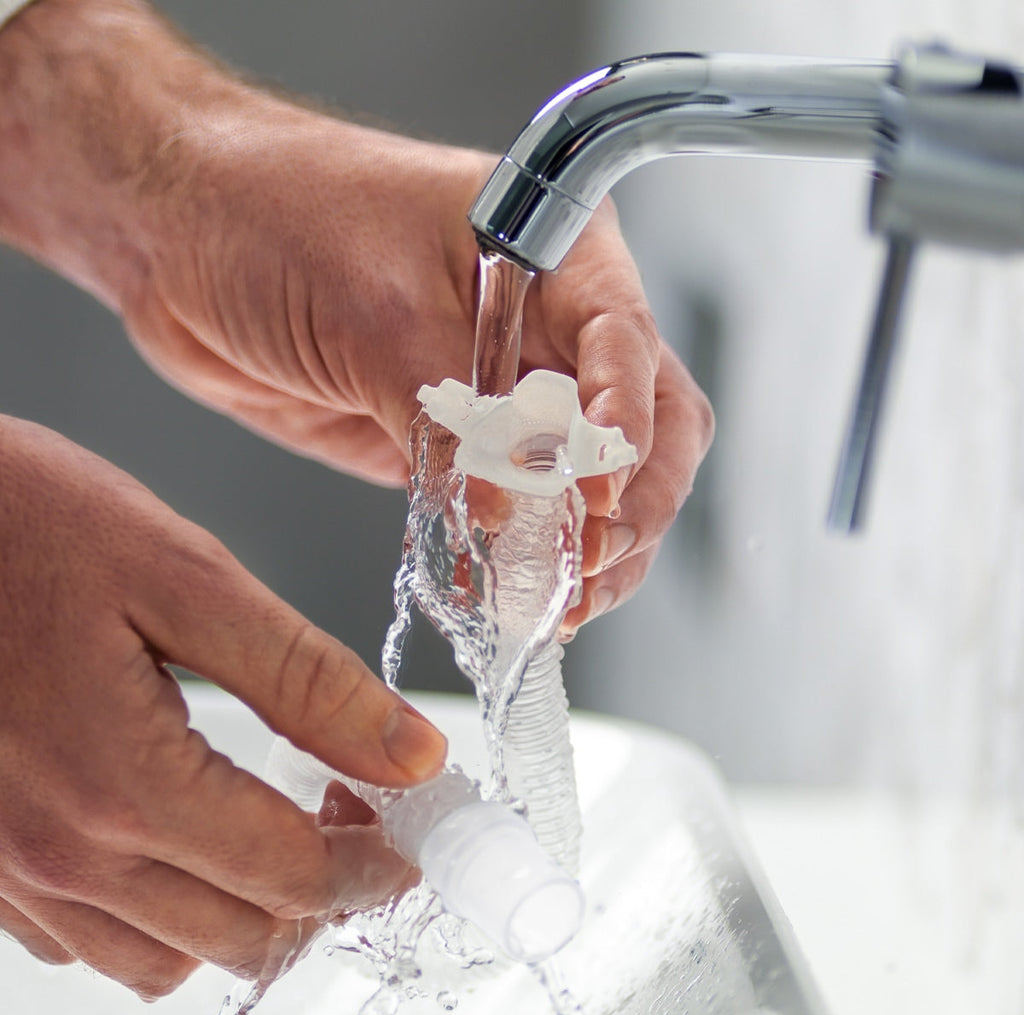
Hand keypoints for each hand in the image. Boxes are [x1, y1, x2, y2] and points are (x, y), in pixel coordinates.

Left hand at [0, 0, 712, 640]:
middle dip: (632, 499)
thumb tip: (503, 507)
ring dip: (594, 542)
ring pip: (591, 475)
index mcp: (551, 252)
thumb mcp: (370, 308)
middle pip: (647, 420)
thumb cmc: (272, 215)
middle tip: (590, 562)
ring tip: (566, 600)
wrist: (186, 239)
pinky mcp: (457, 439)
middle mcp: (544, 322)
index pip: (626, 341)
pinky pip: (513, 504)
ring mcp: (503, 387)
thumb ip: (445, 412)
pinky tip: (516, 591)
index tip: (595, 493)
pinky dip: (524, 553)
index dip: (626, 422)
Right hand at [0, 415, 443, 995]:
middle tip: (355, 813)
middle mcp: (57, 851)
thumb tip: (410, 755)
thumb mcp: (187, 577)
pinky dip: (158, 909)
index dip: (372, 862)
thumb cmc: (26, 523)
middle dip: (321, 888)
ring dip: (242, 907)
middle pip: (240, 934)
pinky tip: (181, 832)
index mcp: (123, 783)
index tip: (412, 832)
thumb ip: (306, 678)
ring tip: (276, 824)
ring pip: (163, 954)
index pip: (292, 876)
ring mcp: (6, 867)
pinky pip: (86, 936)